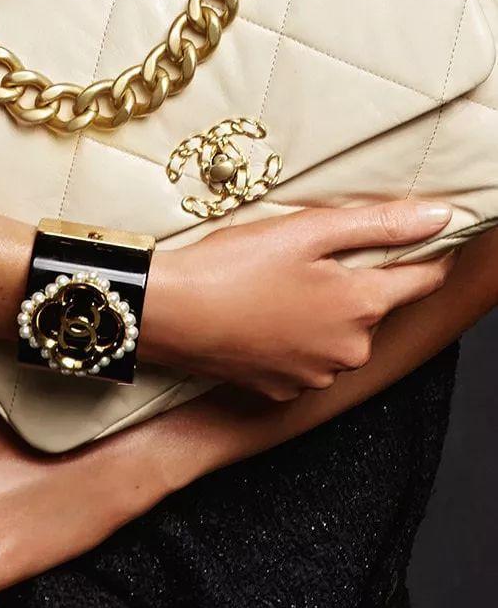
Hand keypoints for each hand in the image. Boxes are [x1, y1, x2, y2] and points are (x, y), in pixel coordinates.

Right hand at [143, 200, 454, 399]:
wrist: (168, 313)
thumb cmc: (233, 266)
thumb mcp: (308, 231)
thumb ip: (379, 224)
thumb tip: (439, 218)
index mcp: (361, 305)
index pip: (422, 279)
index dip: (427, 254)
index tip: (420, 237)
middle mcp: (348, 350)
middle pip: (375, 307)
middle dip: (356, 281)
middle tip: (311, 256)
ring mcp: (315, 375)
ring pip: (340, 335)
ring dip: (326, 313)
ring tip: (280, 286)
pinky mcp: (283, 389)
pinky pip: (308, 359)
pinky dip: (297, 338)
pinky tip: (265, 316)